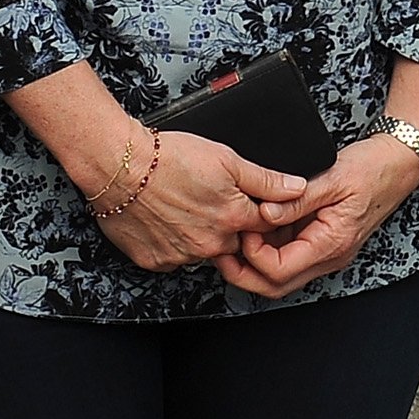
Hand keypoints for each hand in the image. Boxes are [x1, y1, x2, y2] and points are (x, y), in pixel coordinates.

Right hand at [92, 131, 308, 273]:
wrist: (120, 165)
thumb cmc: (170, 156)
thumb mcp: (227, 159)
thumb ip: (266, 180)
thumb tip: (298, 188)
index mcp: (232, 218)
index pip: (264, 226)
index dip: (258, 212)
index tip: (245, 201)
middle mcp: (210, 244)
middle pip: (233, 242)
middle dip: (228, 225)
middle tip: (208, 199)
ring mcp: (181, 256)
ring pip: (202, 250)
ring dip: (200, 234)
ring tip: (183, 204)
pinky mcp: (155, 261)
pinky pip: (173, 256)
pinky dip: (172, 241)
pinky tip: (165, 217)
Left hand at [220, 134, 418, 300]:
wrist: (398, 163)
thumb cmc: (372, 169)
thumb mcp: (331, 178)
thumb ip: (296, 199)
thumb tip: (264, 213)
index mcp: (331, 244)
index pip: (280, 270)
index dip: (254, 255)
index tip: (245, 227)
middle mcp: (328, 256)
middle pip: (276, 285)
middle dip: (245, 272)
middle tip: (225, 247)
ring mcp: (325, 251)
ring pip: (281, 273)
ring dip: (255, 259)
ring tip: (238, 232)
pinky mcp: (322, 240)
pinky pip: (290, 254)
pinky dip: (269, 245)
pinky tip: (258, 225)